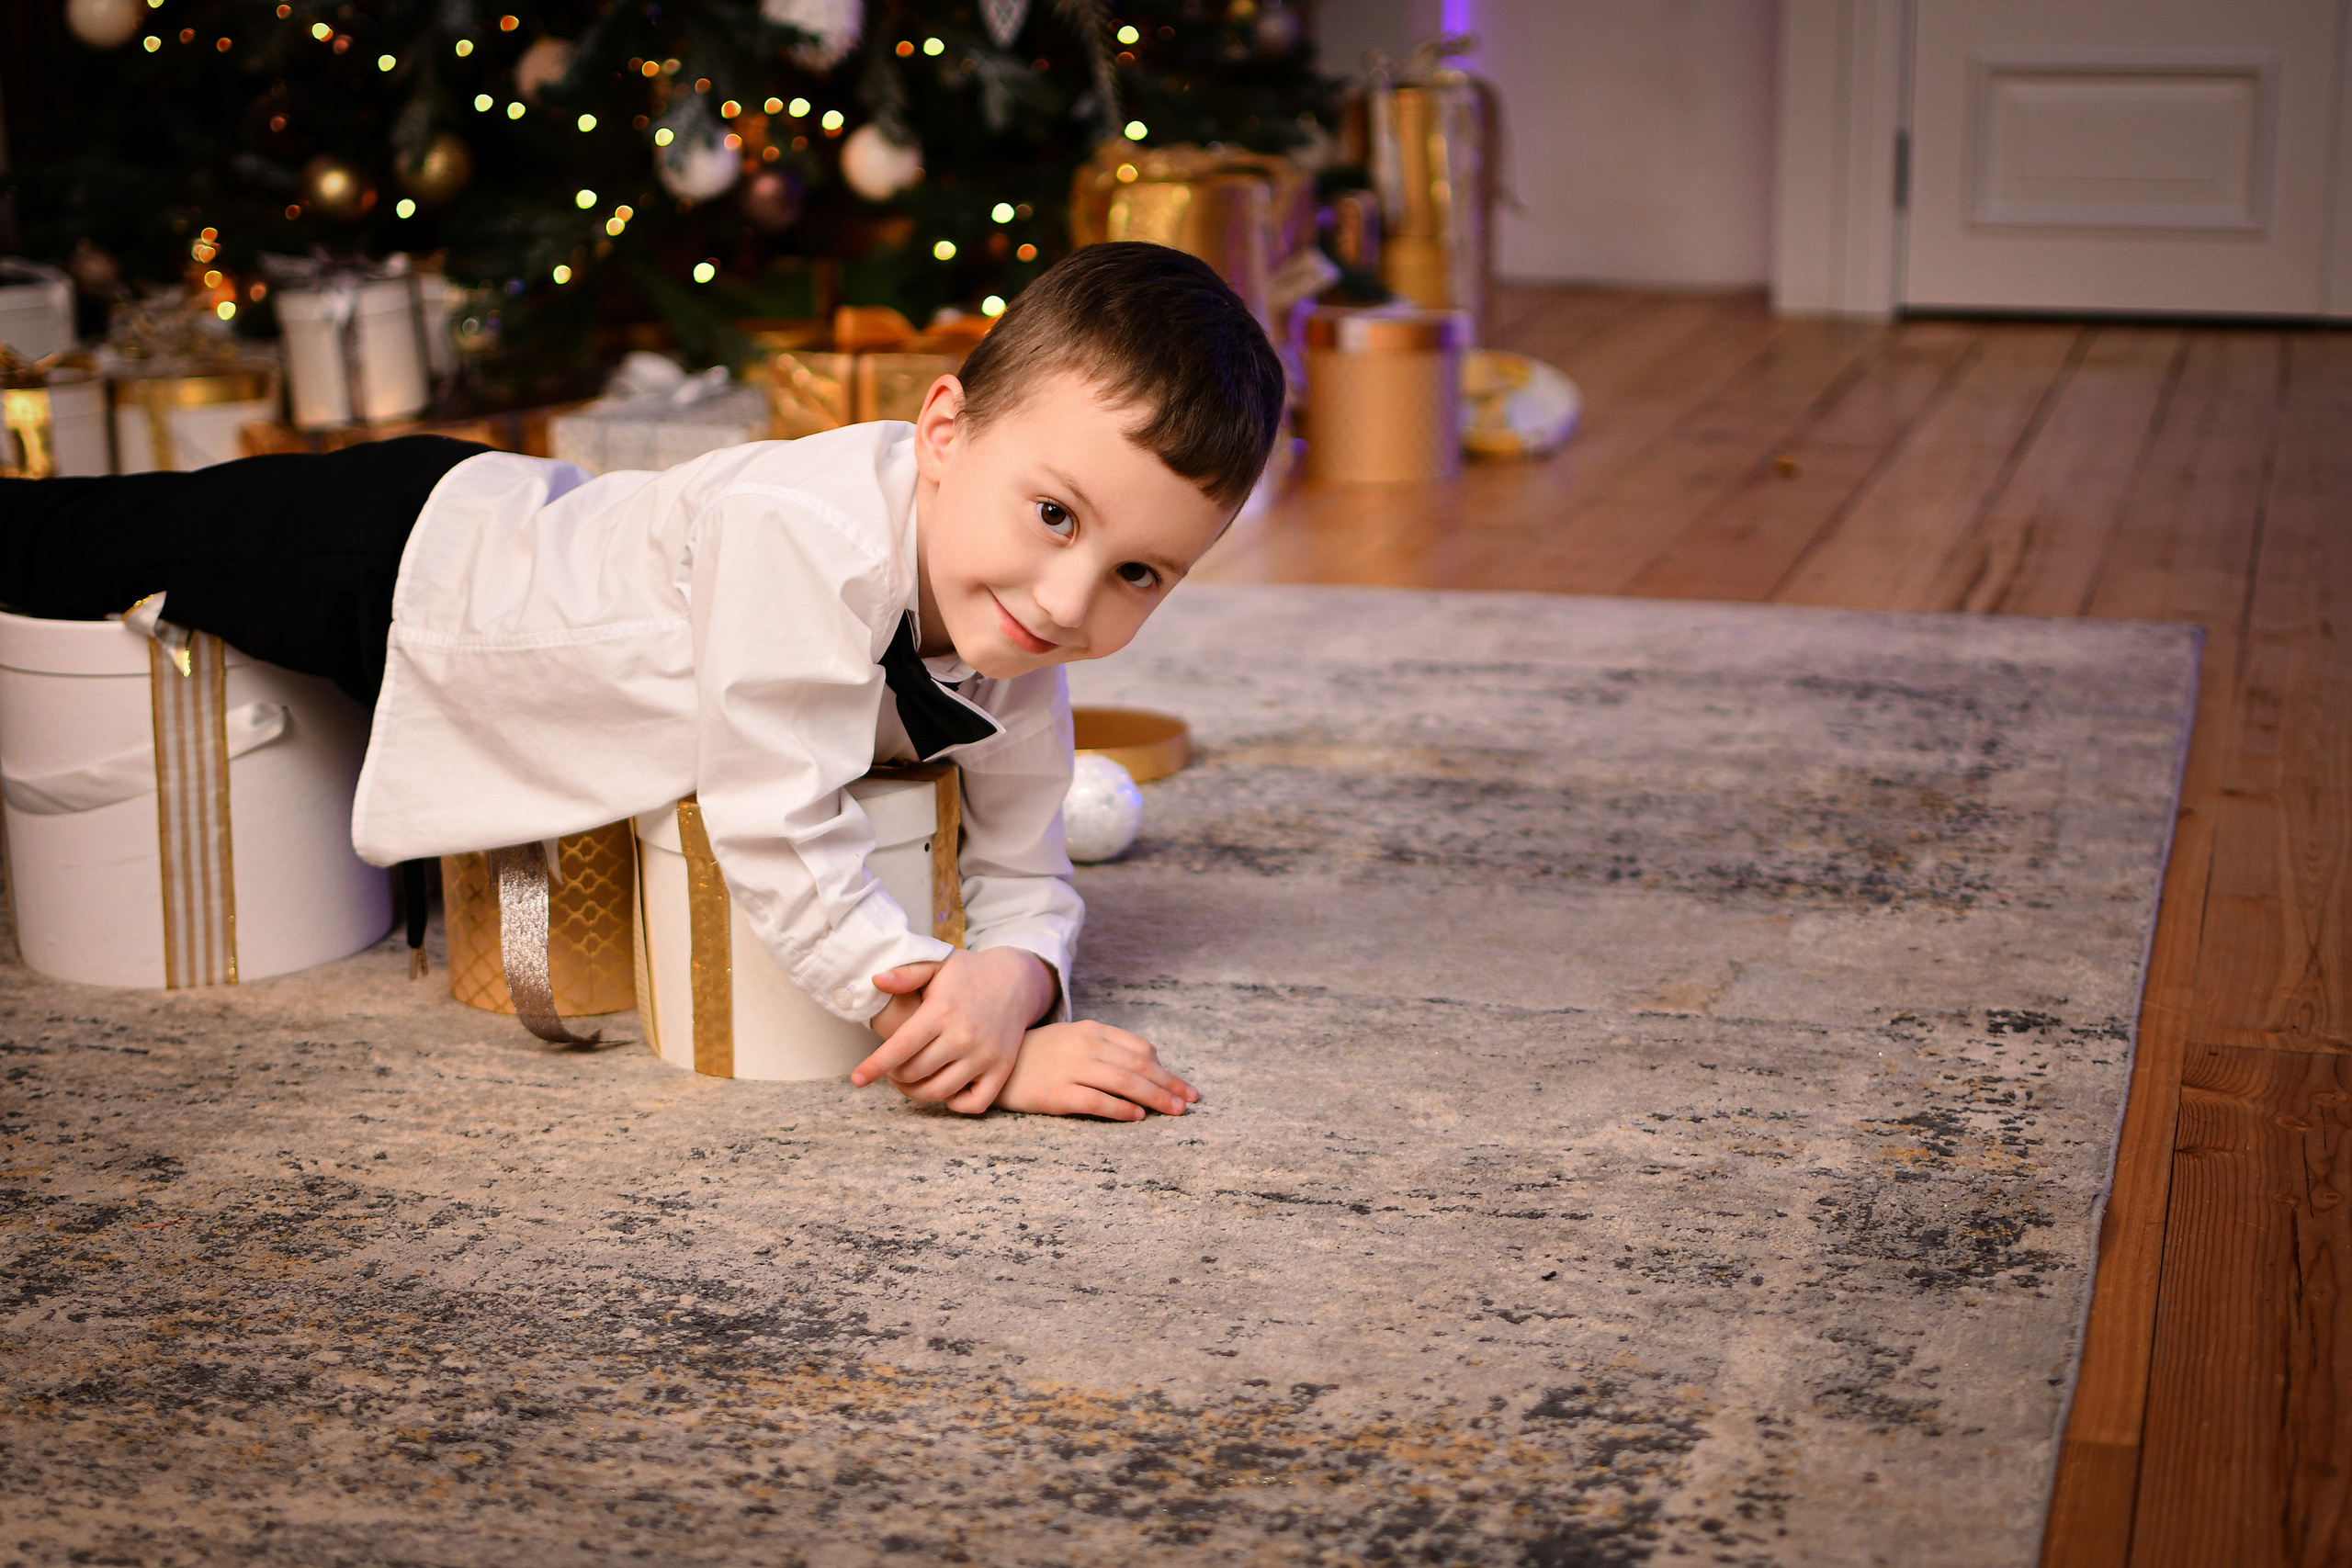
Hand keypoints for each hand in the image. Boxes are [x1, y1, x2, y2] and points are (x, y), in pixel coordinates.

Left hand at [850, 947, 1056, 1114]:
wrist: (1018, 980)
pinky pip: (974, 1103)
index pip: (900, 1048)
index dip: (875, 1066)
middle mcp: (964, 1036)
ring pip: (939, 1091)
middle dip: (895, 1075)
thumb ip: (906, 974)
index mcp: (943, 1011)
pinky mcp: (1001, 1069)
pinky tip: (945, 1090)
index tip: (857, 1079)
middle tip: (892, 1068)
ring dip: (917, 1091)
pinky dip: (955, 1104)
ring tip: (910, 1080)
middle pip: (915, 1073)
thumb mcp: (938, 964)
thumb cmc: (969, 973)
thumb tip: (875, 980)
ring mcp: (985, 1055)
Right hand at [997, 1021, 1199, 1120]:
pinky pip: (1097, 1101)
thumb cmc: (1039, 1055)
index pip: (1140, 1049)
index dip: (1166, 1069)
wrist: (995, 1065)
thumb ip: (1109, 1046)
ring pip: (1125, 1082)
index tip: (1183, 1087)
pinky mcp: (1057, 1093)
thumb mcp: (1074, 1039)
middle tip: (1190, 1102)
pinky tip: (1137, 1117)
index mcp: (1092, 1031)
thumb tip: (1151, 1060)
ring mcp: (1071, 1069)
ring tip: (1173, 1111)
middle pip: (1139, 1066)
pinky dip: (1121, 1109)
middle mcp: (1086, 1047)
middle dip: (1169, 1085)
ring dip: (1155, 1098)